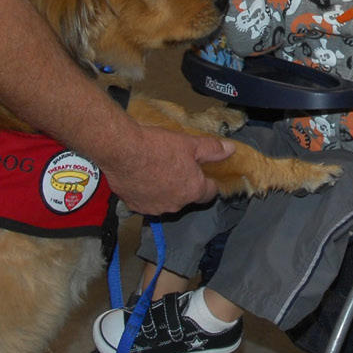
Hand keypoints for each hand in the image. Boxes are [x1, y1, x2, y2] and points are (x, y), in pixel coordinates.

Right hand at [101, 125, 227, 215]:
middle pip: (187, 196)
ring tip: (156, 169)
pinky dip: (146, 193)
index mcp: (193, 191)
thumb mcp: (190, 143)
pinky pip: (146, 201)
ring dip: (165, 190)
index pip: (210, 192)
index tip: (202, 171)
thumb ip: (212, 149)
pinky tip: (141, 176)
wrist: (122, 150)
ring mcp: (155, 208)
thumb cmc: (157, 146)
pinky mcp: (135, 206)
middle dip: (184, 183)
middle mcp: (176, 205)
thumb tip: (230, 149)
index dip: (208, 180)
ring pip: (166, 200)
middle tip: (176, 164)